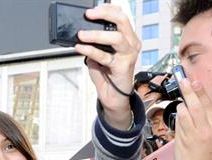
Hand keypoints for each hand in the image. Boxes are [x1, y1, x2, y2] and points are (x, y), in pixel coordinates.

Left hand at [74, 4, 140, 127]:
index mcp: (127, 38)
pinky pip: (105, 56)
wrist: (113, 97)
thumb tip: (82, 33)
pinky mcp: (122, 67)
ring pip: (116, 37)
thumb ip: (95, 44)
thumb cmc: (107, 75)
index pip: (121, 16)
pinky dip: (90, 50)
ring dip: (96, 34)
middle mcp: (131, 44)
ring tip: (81, 34)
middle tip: (89, 15)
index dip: (108, 9)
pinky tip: (80, 48)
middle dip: (105, 14)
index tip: (93, 10)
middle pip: (122, 21)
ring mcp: (128, 55)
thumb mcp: (100, 54)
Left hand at [174, 79, 211, 159]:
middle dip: (189, 91)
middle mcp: (206, 128)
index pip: (209, 104)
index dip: (201, 92)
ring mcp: (194, 134)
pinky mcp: (183, 139)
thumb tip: (194, 105)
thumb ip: (206, 121)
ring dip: (181, 106)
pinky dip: (177, 117)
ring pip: (184, 112)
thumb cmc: (207, 155)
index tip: (195, 81)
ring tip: (182, 106)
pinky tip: (179, 117)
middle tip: (183, 80)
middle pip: (196, 105)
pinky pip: (178, 122)